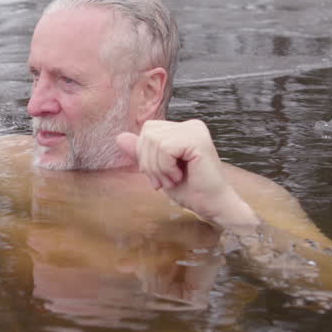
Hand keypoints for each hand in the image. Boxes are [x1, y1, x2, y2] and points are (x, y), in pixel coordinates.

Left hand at [116, 119, 258, 229]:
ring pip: (154, 140)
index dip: (145, 154)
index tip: (159, 175)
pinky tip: (179, 176)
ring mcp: (195, 130)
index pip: (148, 130)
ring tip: (172, 180)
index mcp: (182, 129)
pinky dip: (165, 167)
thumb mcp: (158, 170)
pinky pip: (164, 148)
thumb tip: (119, 137)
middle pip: (148, 133)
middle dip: (149, 162)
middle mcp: (190, 125)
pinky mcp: (197, 140)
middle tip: (164, 180)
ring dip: (158, 167)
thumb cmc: (190, 190)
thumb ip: (141, 153)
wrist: (213, 206)